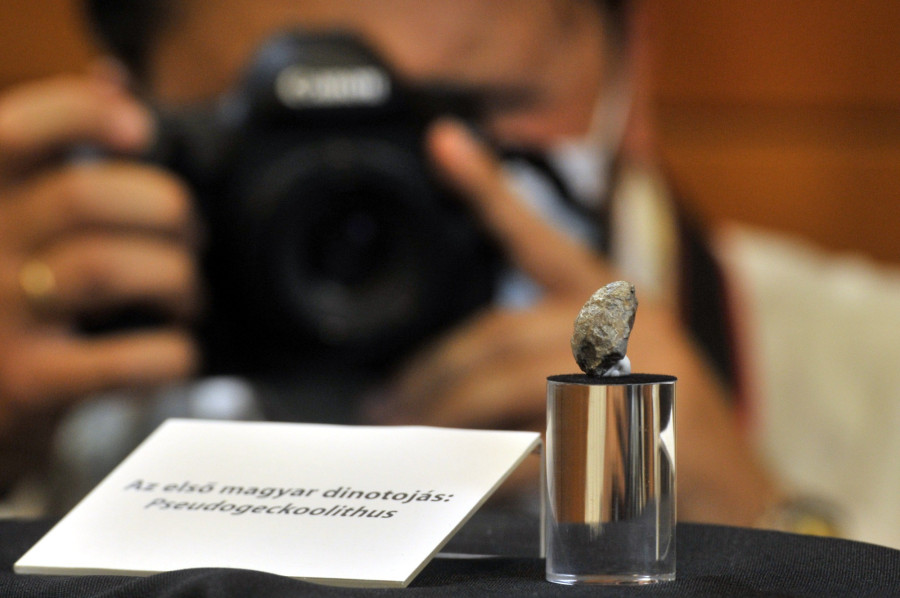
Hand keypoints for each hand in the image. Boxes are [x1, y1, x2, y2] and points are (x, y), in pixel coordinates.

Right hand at [0, 72, 200, 487]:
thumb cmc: (14, 298)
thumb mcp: (18, 217)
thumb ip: (57, 150)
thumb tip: (112, 79)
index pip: (12, 133)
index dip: (79, 115)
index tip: (137, 128)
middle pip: (82, 198)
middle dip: (165, 209)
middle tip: (189, 236)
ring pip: (106, 268)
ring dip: (173, 277)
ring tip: (185, 295)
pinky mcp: (26, 385)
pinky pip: (122, 359)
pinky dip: (171, 353)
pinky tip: (175, 352)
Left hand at [363, 119, 783, 523]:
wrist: (738, 498)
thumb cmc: (667, 434)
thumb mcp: (617, 372)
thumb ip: (544, 361)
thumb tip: (455, 384)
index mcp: (616, 303)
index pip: (542, 240)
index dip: (488, 189)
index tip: (442, 143)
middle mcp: (624, 327)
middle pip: (498, 334)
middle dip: (432, 376)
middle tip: (388, 405)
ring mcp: (630, 376)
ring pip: (506, 382)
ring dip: (449, 415)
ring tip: (412, 437)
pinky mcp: (629, 435)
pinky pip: (533, 443)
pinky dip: (494, 465)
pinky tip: (473, 479)